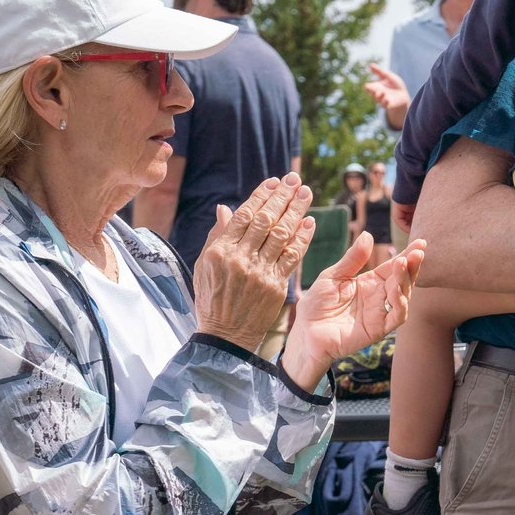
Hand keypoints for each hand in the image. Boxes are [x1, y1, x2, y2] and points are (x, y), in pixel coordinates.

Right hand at [194, 174, 313, 348]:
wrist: (225, 336)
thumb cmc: (211, 299)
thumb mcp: (204, 266)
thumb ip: (217, 236)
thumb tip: (225, 208)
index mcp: (221, 251)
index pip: (244, 215)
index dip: (261, 196)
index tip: (274, 182)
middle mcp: (240, 258)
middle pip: (266, 220)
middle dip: (282, 197)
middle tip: (295, 179)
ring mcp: (259, 272)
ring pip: (281, 234)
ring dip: (296, 210)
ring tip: (306, 192)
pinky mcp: (275, 286)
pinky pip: (292, 256)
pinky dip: (302, 238)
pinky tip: (309, 222)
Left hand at [282, 236, 424, 391]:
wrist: (306, 332)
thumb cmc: (317, 304)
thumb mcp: (333, 276)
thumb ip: (353, 259)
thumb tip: (368, 235)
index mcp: (370, 282)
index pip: (393, 266)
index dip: (407, 255)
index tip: (420, 242)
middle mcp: (379, 297)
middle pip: (402, 279)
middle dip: (412, 266)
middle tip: (418, 252)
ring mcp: (380, 313)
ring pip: (402, 296)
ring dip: (406, 281)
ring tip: (403, 264)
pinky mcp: (378, 329)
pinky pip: (396, 317)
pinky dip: (400, 304)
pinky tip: (398, 292)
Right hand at [364, 63, 410, 126]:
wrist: (404, 95)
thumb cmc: (395, 85)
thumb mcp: (388, 76)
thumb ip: (379, 71)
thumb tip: (370, 64)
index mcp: (376, 86)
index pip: (367, 87)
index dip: (366, 86)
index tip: (369, 84)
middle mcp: (377, 94)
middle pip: (370, 93)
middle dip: (370, 91)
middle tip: (372, 88)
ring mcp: (382, 100)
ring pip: (376, 99)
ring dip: (378, 95)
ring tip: (382, 92)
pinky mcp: (388, 105)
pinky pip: (384, 104)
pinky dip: (385, 101)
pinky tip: (387, 98)